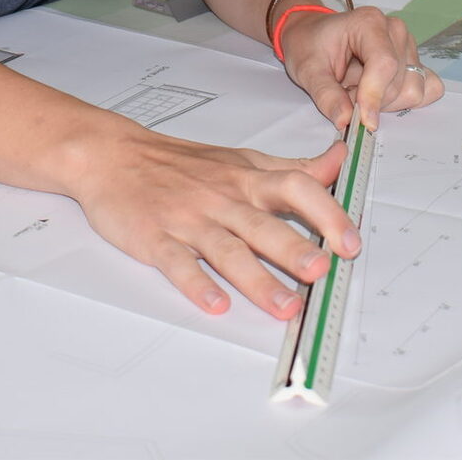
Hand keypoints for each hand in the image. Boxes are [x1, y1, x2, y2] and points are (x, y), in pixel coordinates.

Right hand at [67, 126, 359, 318]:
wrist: (112, 155)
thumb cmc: (180, 162)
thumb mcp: (242, 159)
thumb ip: (294, 168)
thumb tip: (340, 161)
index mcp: (246, 179)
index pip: (294, 188)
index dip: (325, 212)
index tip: (349, 241)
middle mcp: (222, 199)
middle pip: (263, 224)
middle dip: (294, 248)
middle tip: (322, 271)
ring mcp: (188, 219)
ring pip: (227, 250)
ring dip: (257, 279)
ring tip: (285, 306)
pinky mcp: (155, 238)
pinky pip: (177, 262)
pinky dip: (196, 283)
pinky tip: (215, 304)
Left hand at [278, 6, 444, 129]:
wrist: (313, 35)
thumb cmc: (309, 45)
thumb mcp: (307, 70)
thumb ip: (326, 95)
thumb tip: (345, 120)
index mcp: (369, 23)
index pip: (385, 63)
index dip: (375, 96)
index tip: (361, 121)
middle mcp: (395, 31)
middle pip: (400, 82)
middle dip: (372, 102)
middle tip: (345, 95)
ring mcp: (408, 46)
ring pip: (413, 90)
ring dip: (386, 103)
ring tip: (358, 91)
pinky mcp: (414, 62)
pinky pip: (428, 89)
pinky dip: (404, 101)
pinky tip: (379, 94)